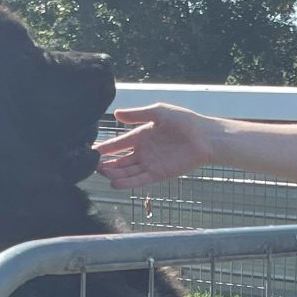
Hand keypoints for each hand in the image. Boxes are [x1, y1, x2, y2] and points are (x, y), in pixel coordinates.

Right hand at [96, 103, 215, 187]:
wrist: (205, 137)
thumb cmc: (184, 121)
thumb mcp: (158, 112)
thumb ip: (137, 115)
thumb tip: (116, 114)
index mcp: (141, 136)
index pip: (118, 144)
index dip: (105, 148)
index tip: (91, 151)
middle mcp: (143, 152)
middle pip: (119, 161)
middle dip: (106, 164)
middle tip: (91, 166)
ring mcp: (150, 164)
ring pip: (127, 172)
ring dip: (114, 174)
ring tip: (101, 174)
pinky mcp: (158, 174)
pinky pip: (140, 180)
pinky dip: (128, 183)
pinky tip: (115, 184)